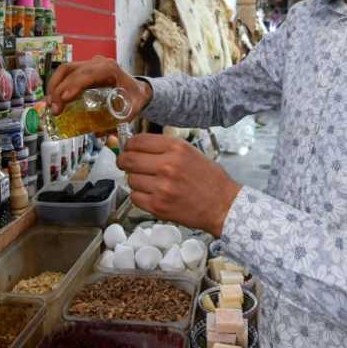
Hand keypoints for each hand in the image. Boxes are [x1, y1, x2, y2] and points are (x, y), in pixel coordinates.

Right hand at [46, 56, 151, 118]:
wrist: (138, 89)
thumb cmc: (135, 97)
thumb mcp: (131, 110)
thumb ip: (118, 122)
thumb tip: (98, 134)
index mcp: (110, 69)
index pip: (88, 74)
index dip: (73, 85)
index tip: (63, 100)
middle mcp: (97, 63)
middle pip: (71, 70)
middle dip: (58, 90)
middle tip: (54, 110)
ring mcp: (89, 64)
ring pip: (65, 70)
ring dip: (54, 87)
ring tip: (50, 105)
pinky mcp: (83, 69)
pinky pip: (66, 74)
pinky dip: (57, 86)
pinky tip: (53, 100)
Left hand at [117, 133, 240, 236]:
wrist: (223, 205)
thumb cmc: (209, 179)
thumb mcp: (189, 152)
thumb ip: (163, 148)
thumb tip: (134, 145)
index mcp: (176, 148)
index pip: (137, 141)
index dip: (129, 145)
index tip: (129, 149)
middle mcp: (167, 165)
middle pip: (128, 159)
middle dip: (124, 161)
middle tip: (127, 164)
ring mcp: (162, 187)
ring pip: (130, 179)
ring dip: (135, 181)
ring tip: (149, 182)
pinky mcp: (159, 206)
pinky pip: (134, 197)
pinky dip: (139, 196)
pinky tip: (152, 194)